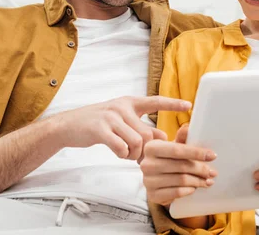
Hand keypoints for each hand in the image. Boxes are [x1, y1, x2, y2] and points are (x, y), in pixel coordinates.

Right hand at [57, 96, 191, 161]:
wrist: (69, 125)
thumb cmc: (99, 124)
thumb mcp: (121, 120)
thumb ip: (141, 126)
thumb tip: (164, 137)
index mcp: (130, 102)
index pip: (155, 101)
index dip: (172, 104)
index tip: (189, 105)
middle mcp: (122, 107)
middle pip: (148, 133)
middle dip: (147, 150)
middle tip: (140, 156)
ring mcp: (111, 117)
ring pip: (137, 142)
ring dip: (134, 154)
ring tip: (126, 154)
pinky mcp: (100, 129)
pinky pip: (121, 147)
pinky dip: (122, 154)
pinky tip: (118, 153)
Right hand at [141, 125, 217, 205]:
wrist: (156, 179)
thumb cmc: (167, 159)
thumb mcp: (173, 147)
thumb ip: (181, 138)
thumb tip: (188, 128)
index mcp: (151, 147)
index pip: (177, 150)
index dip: (196, 153)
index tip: (212, 156)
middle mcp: (146, 164)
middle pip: (181, 166)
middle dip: (200, 169)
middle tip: (213, 172)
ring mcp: (148, 181)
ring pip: (181, 180)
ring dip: (198, 181)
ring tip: (208, 181)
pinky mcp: (153, 195)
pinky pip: (176, 193)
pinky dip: (189, 190)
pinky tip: (195, 188)